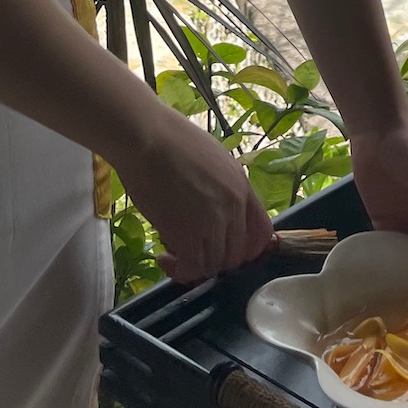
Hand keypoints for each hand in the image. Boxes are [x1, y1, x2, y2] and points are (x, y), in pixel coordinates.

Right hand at [116, 107, 274, 285]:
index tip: (227, 250)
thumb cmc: (172, 141)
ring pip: (214, 265)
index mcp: (242, 187)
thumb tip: (216, 210)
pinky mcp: (186, 233)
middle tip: (194, 252)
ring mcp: (212, 221)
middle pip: (237, 255)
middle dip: (216, 260)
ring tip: (173, 254)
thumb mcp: (213, 160)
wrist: (146, 137)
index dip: (247, 249)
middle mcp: (233, 207)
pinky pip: (192, 268)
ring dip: (195, 266)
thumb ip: (223, 188)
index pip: (262, 233)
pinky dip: (179, 271)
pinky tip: (164, 259)